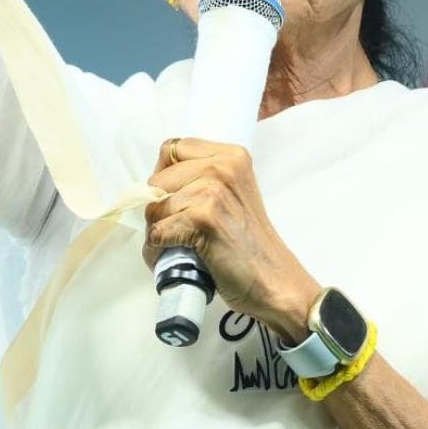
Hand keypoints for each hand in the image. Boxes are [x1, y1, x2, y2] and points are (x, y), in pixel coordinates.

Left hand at [143, 137, 320, 341]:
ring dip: (157, 233)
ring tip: (177, 247)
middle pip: (158, 179)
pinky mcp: (203, 218)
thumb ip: (202, 180)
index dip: (164, 177)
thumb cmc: (249, 244)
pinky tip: (178, 256)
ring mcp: (212, 191)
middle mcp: (222, 167)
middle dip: (158, 208)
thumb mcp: (232, 195)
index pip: (172, 149)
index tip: (173, 199)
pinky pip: (157, 231)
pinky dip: (158, 250)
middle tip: (174, 230)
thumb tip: (154, 186)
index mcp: (230, 156)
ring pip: (154, 208)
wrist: (273, 280)